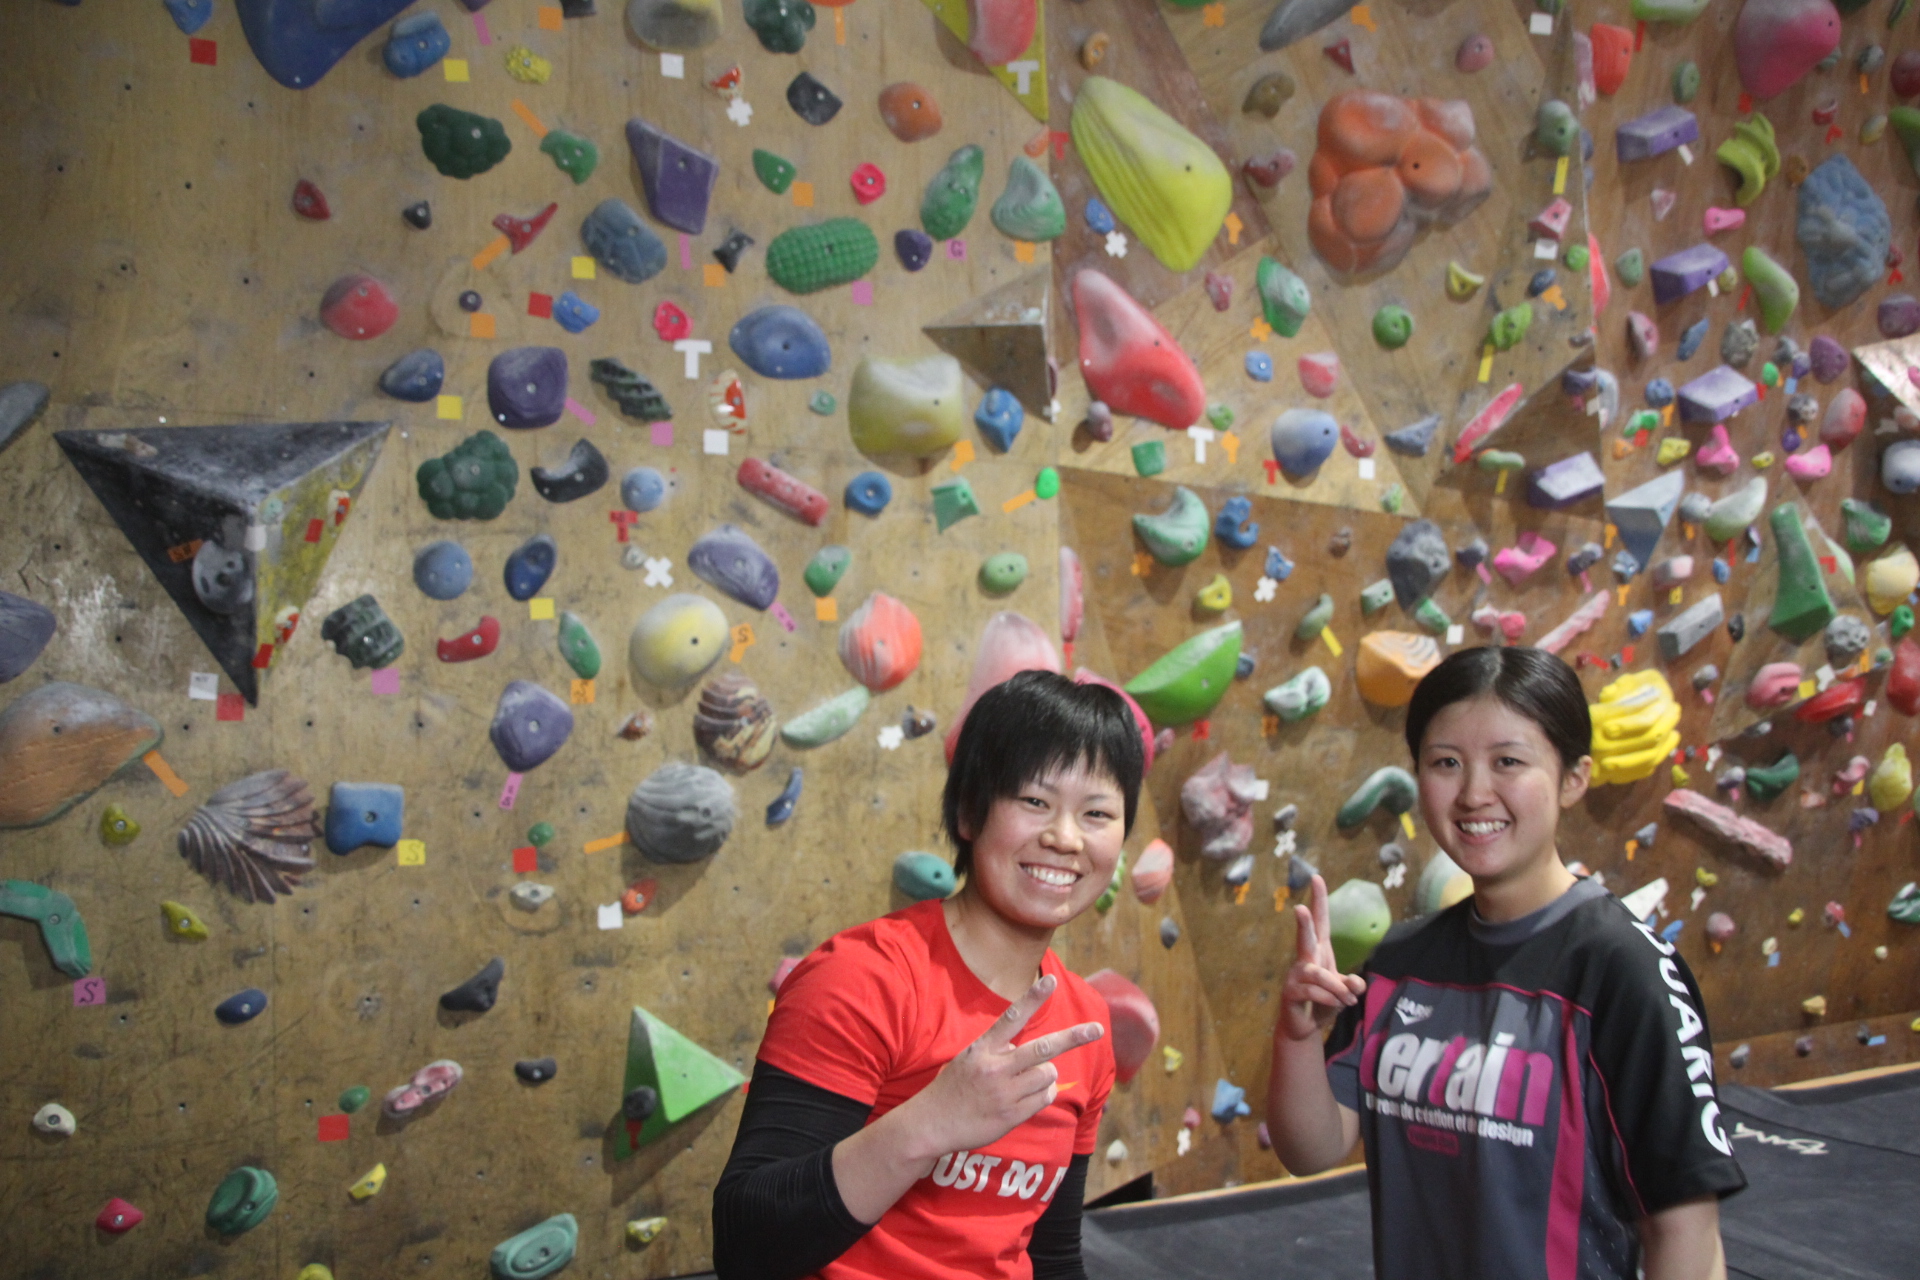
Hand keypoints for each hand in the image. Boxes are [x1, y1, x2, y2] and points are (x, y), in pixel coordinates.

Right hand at [906, 974, 1104, 1157]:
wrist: (931, 1124)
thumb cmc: (953, 1088)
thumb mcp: (969, 1059)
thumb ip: (998, 1050)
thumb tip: (1032, 1051)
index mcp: (983, 1048)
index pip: (1012, 1016)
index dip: (1033, 998)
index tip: (1051, 981)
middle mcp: (996, 1066)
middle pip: (1044, 1047)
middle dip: (1074, 1037)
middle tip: (1096, 1029)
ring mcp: (1005, 1091)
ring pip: (1048, 1074)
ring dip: (1046, 1075)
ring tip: (1028, 1081)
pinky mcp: (1012, 1114)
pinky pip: (1044, 1098)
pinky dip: (1043, 1094)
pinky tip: (1028, 1096)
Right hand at [1277, 874, 1365, 1042]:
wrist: (1305, 1027)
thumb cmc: (1324, 1003)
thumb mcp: (1344, 993)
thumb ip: (1352, 986)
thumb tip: (1355, 985)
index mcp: (1318, 951)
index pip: (1320, 921)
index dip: (1320, 900)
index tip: (1317, 878)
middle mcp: (1305, 959)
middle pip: (1305, 937)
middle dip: (1304, 923)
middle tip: (1300, 908)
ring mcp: (1295, 975)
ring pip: (1318, 974)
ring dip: (1337, 989)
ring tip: (1347, 1001)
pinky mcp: (1291, 992)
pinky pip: (1313, 992)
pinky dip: (1330, 1000)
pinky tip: (1337, 1006)